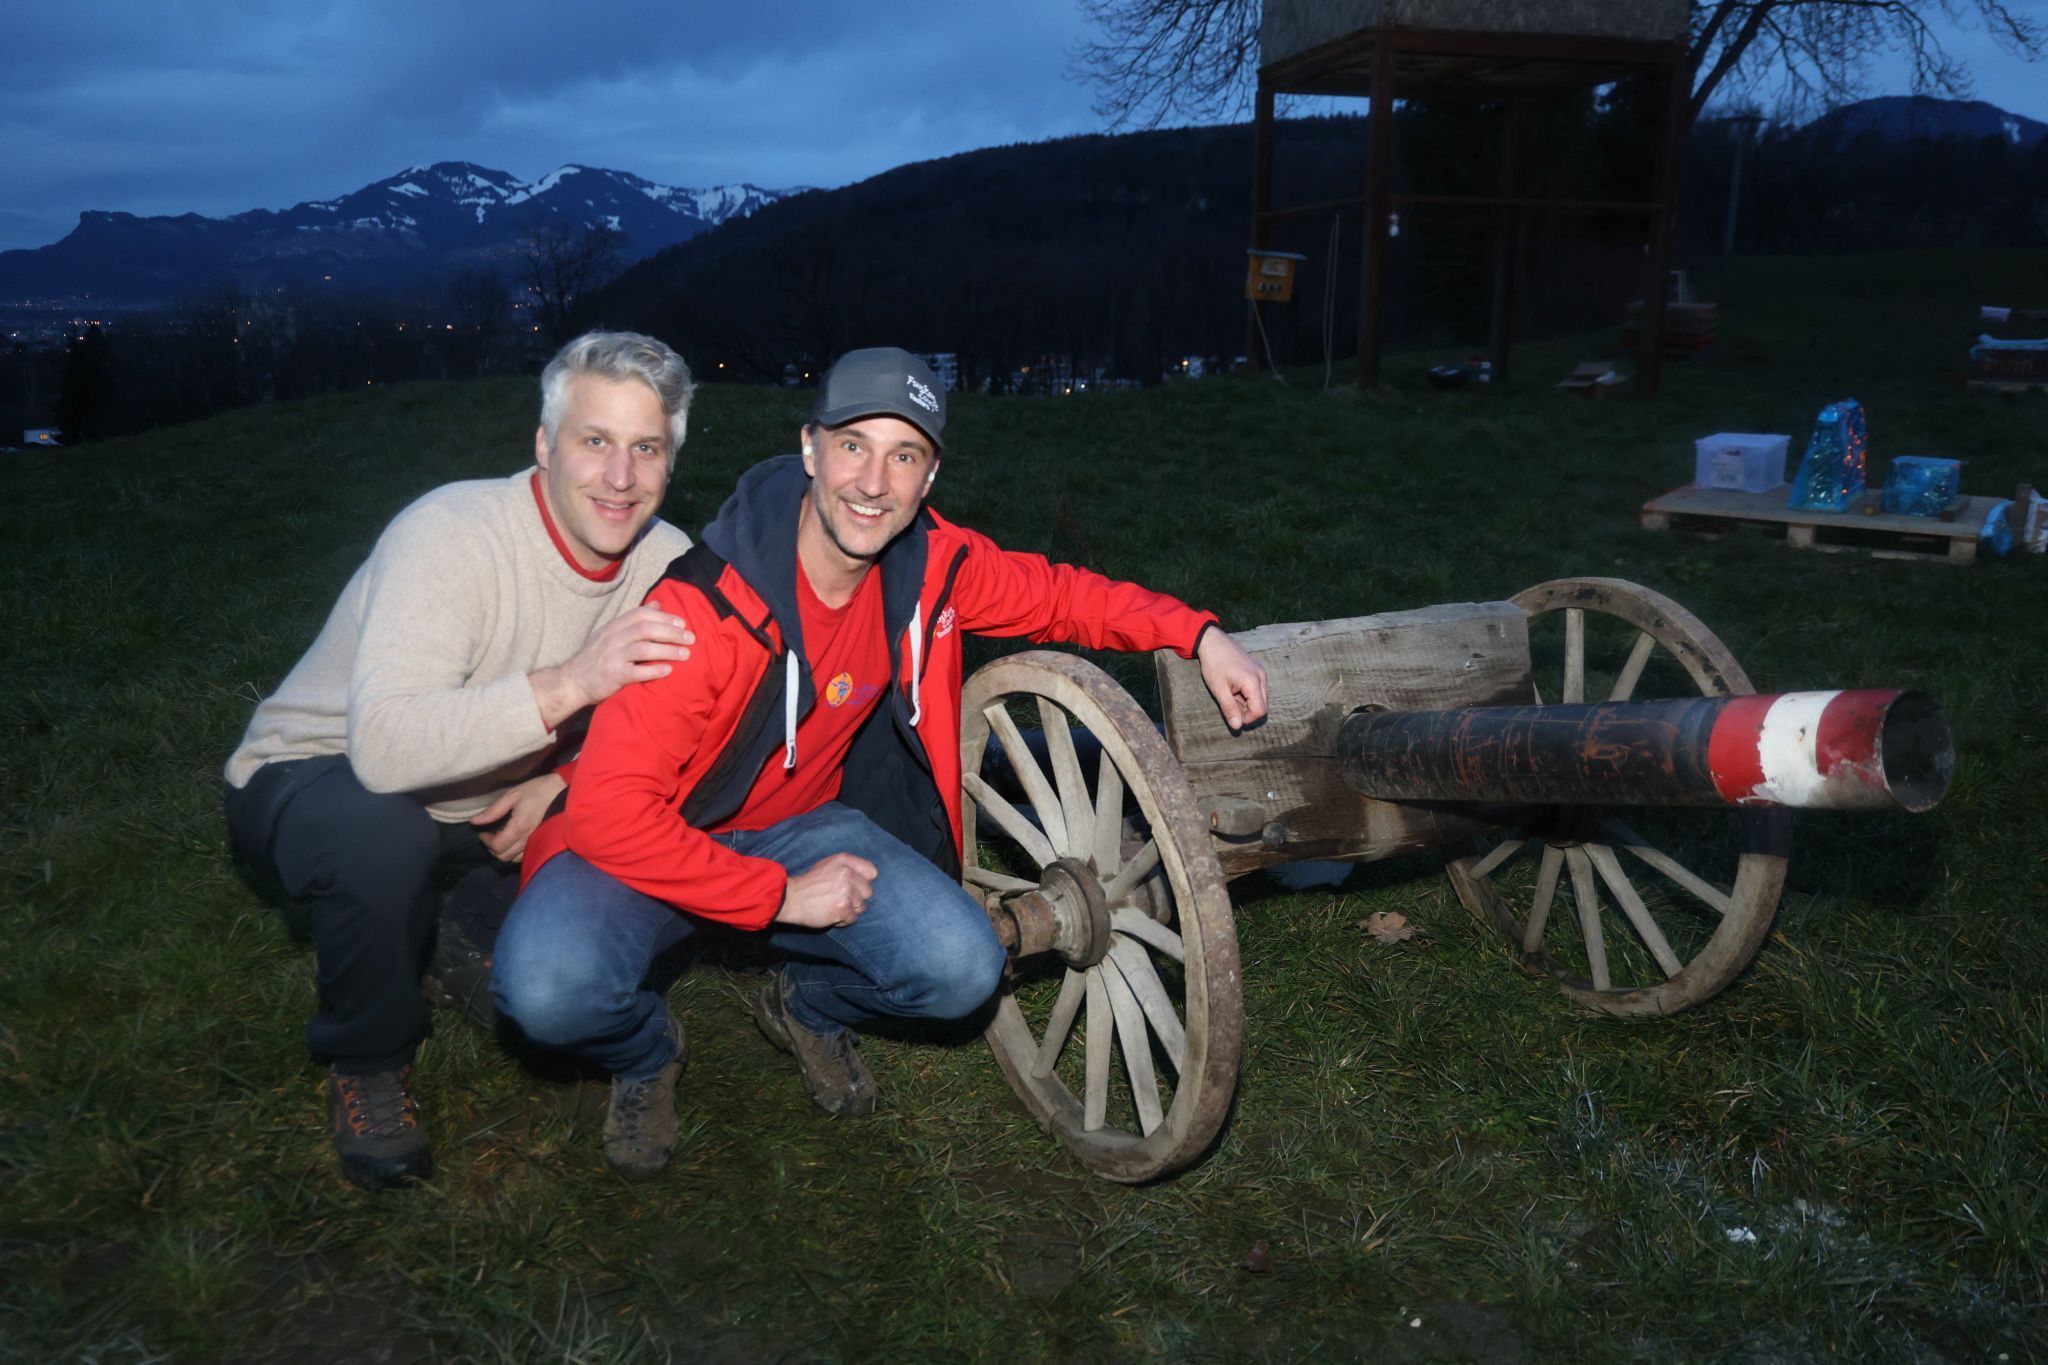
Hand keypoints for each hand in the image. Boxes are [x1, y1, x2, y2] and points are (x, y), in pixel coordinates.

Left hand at [469, 771, 566, 862]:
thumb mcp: (512, 795)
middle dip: (493, 848)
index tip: (483, 832)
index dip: (486, 842)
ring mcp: (536, 842)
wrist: (564, 791)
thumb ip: (493, 810)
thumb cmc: (538, 790)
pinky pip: (525, 856)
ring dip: (504, 852)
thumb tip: (474, 821)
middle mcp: (527, 839)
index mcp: (519, 827)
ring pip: (514, 859)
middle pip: (504, 857)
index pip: (497, 846)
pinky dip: (515, 852)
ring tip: (502, 839)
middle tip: (490, 836)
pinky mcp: (542, 842)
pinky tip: (514, 841)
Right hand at [530, 605, 695, 729]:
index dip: (663, 617)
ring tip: (686, 654)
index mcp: (614, 626)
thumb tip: (657, 604)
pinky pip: (636, 672)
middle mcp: (612, 638)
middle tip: (690, 638)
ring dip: (668, 650)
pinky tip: (668, 670)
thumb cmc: (596, 657)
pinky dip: (654, 670)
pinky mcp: (613, 676)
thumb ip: (633, 620)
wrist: (572, 681)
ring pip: (644, 648)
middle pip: (646, 629)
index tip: (682, 623)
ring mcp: (612, 657)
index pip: (641, 614)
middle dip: (671, 632)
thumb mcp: (611, 633)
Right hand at [774, 853, 877, 929]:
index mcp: (845, 861)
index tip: (855, 887)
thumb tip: (865, 878)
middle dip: (856, 898)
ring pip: (861, 906)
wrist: (791, 898)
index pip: (872, 871)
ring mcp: (846, 891)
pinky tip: (832, 915)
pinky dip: (843, 920)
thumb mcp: (827, 865)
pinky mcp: (843, 907)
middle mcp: (848, 873)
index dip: (864, 881)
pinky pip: (853, 918)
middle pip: (868, 891)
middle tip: (841, 899)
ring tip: (834, 907)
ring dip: (850, 910)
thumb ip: (847, 868)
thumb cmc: (808, 883)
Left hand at [1197, 627, 1267, 732]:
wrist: (1213, 642)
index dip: (1247, 718)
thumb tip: (1237, 727)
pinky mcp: (1258, 670)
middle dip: (1247, 711)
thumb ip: (1229, 708)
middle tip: (1230, 703)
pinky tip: (1234, 687)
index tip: (1232, 714)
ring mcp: (1261, 672)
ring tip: (1231, 694)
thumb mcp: (1218, 689)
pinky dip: (1248, 694)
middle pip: (1263, 706)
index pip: (1260, 711)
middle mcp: (1261, 677)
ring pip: (1261, 698)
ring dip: (1247, 702)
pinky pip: (1258, 689)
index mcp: (1253, 682)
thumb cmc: (1213, 664)